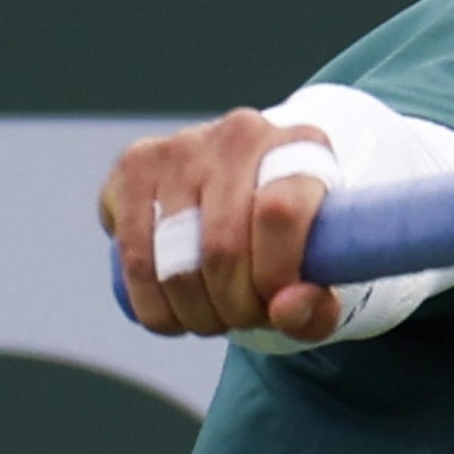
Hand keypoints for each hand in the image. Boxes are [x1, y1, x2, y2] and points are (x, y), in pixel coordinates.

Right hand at [99, 109, 341, 339]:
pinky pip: (133, 258)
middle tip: (246, 319)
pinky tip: (175, 313)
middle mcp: (241, 134)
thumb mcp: (320, 269)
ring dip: (195, 313)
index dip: (275, 275)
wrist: (246, 189)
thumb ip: (318, 305)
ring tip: (216, 318)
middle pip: (223, 246)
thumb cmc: (292, 237)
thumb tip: (285, 311)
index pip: (280, 212)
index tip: (277, 308)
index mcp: (303, 145)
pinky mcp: (133, 165)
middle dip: (235, 307)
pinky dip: (154, 306)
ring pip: (173, 261)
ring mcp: (180, 146)